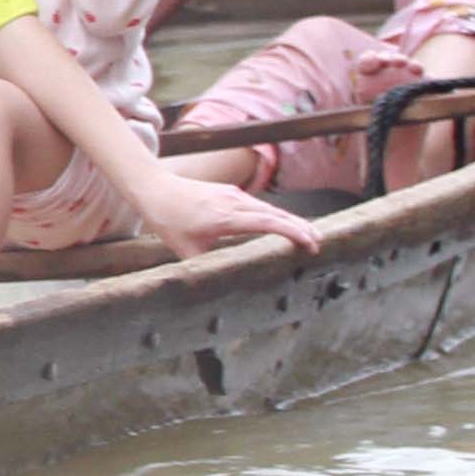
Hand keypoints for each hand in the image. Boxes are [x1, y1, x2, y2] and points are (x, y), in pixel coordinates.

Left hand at [137, 164, 318, 264]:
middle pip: (276, 214)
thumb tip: (216, 288)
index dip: (291, 232)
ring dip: (290, 221)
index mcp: (225, 217)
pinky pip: (259, 205)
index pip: (267, 223)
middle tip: (319, 243)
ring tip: (309, 235)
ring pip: (269, 208)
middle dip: (300, 228)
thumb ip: (205, 266)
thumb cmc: (168, 219)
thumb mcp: (184, 250)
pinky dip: (275, 215)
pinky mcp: (231, 193)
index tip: (310, 243)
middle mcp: (235, 202)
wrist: (155, 188)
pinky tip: (283, 225)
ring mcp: (234, 195)